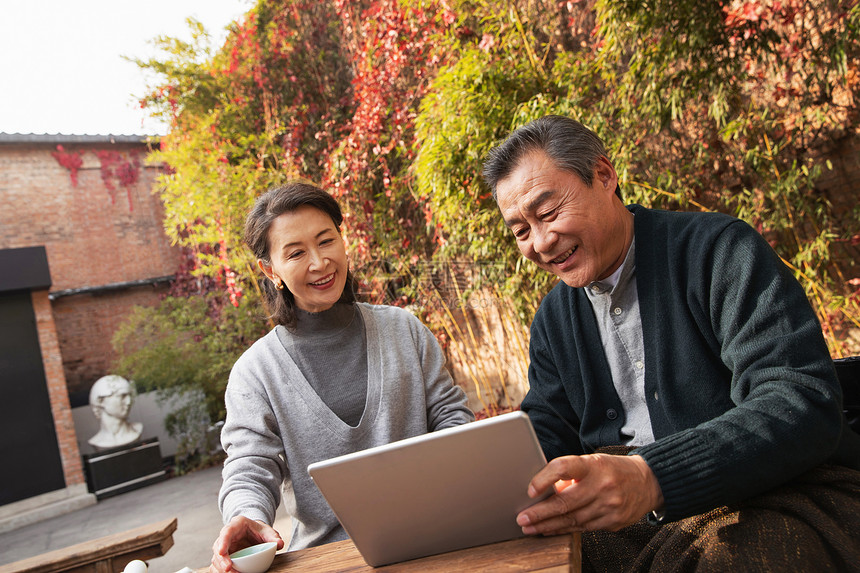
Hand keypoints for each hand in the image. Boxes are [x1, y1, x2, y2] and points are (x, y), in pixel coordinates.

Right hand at [210, 516, 283, 572]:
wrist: (256, 534)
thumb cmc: (260, 532)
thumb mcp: (268, 532)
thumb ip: (273, 537)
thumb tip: (279, 544)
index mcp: (236, 524)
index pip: (226, 531)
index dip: (223, 542)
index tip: (222, 552)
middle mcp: (226, 535)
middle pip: (218, 546)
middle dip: (221, 559)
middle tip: (228, 569)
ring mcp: (223, 547)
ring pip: (216, 558)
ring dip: (220, 567)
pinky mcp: (224, 557)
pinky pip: (217, 565)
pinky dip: (220, 571)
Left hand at [516, 454, 662, 534]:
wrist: (649, 482)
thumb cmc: (613, 470)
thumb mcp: (593, 463)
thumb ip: (570, 475)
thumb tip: (543, 490)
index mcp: (594, 465)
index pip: (564, 468)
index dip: (544, 479)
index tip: (530, 490)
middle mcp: (602, 485)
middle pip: (565, 502)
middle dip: (540, 513)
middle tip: (522, 518)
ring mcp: (609, 506)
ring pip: (572, 520)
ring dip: (548, 526)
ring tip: (530, 527)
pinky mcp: (614, 522)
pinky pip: (583, 528)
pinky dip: (564, 530)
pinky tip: (550, 530)